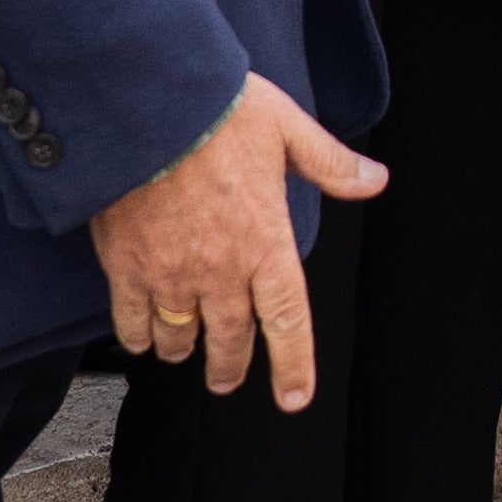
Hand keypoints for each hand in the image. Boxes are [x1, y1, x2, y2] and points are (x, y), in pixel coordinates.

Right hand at [88, 73, 390, 409]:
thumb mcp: (287, 127)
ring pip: (180, 337)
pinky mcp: (126, 268)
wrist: (146, 104)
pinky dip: (139, 337)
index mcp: (266, 242)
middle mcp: (221, 271)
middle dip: (229, 367)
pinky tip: (142, 338)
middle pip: (230, 339)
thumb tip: (375, 180)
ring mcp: (172, 274)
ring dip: (184, 351)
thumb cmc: (218, 109)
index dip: (293, 365)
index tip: (294, 397)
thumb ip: (329, 162)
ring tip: (183, 354)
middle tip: (226, 379)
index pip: (288, 321)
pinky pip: (133, 321)